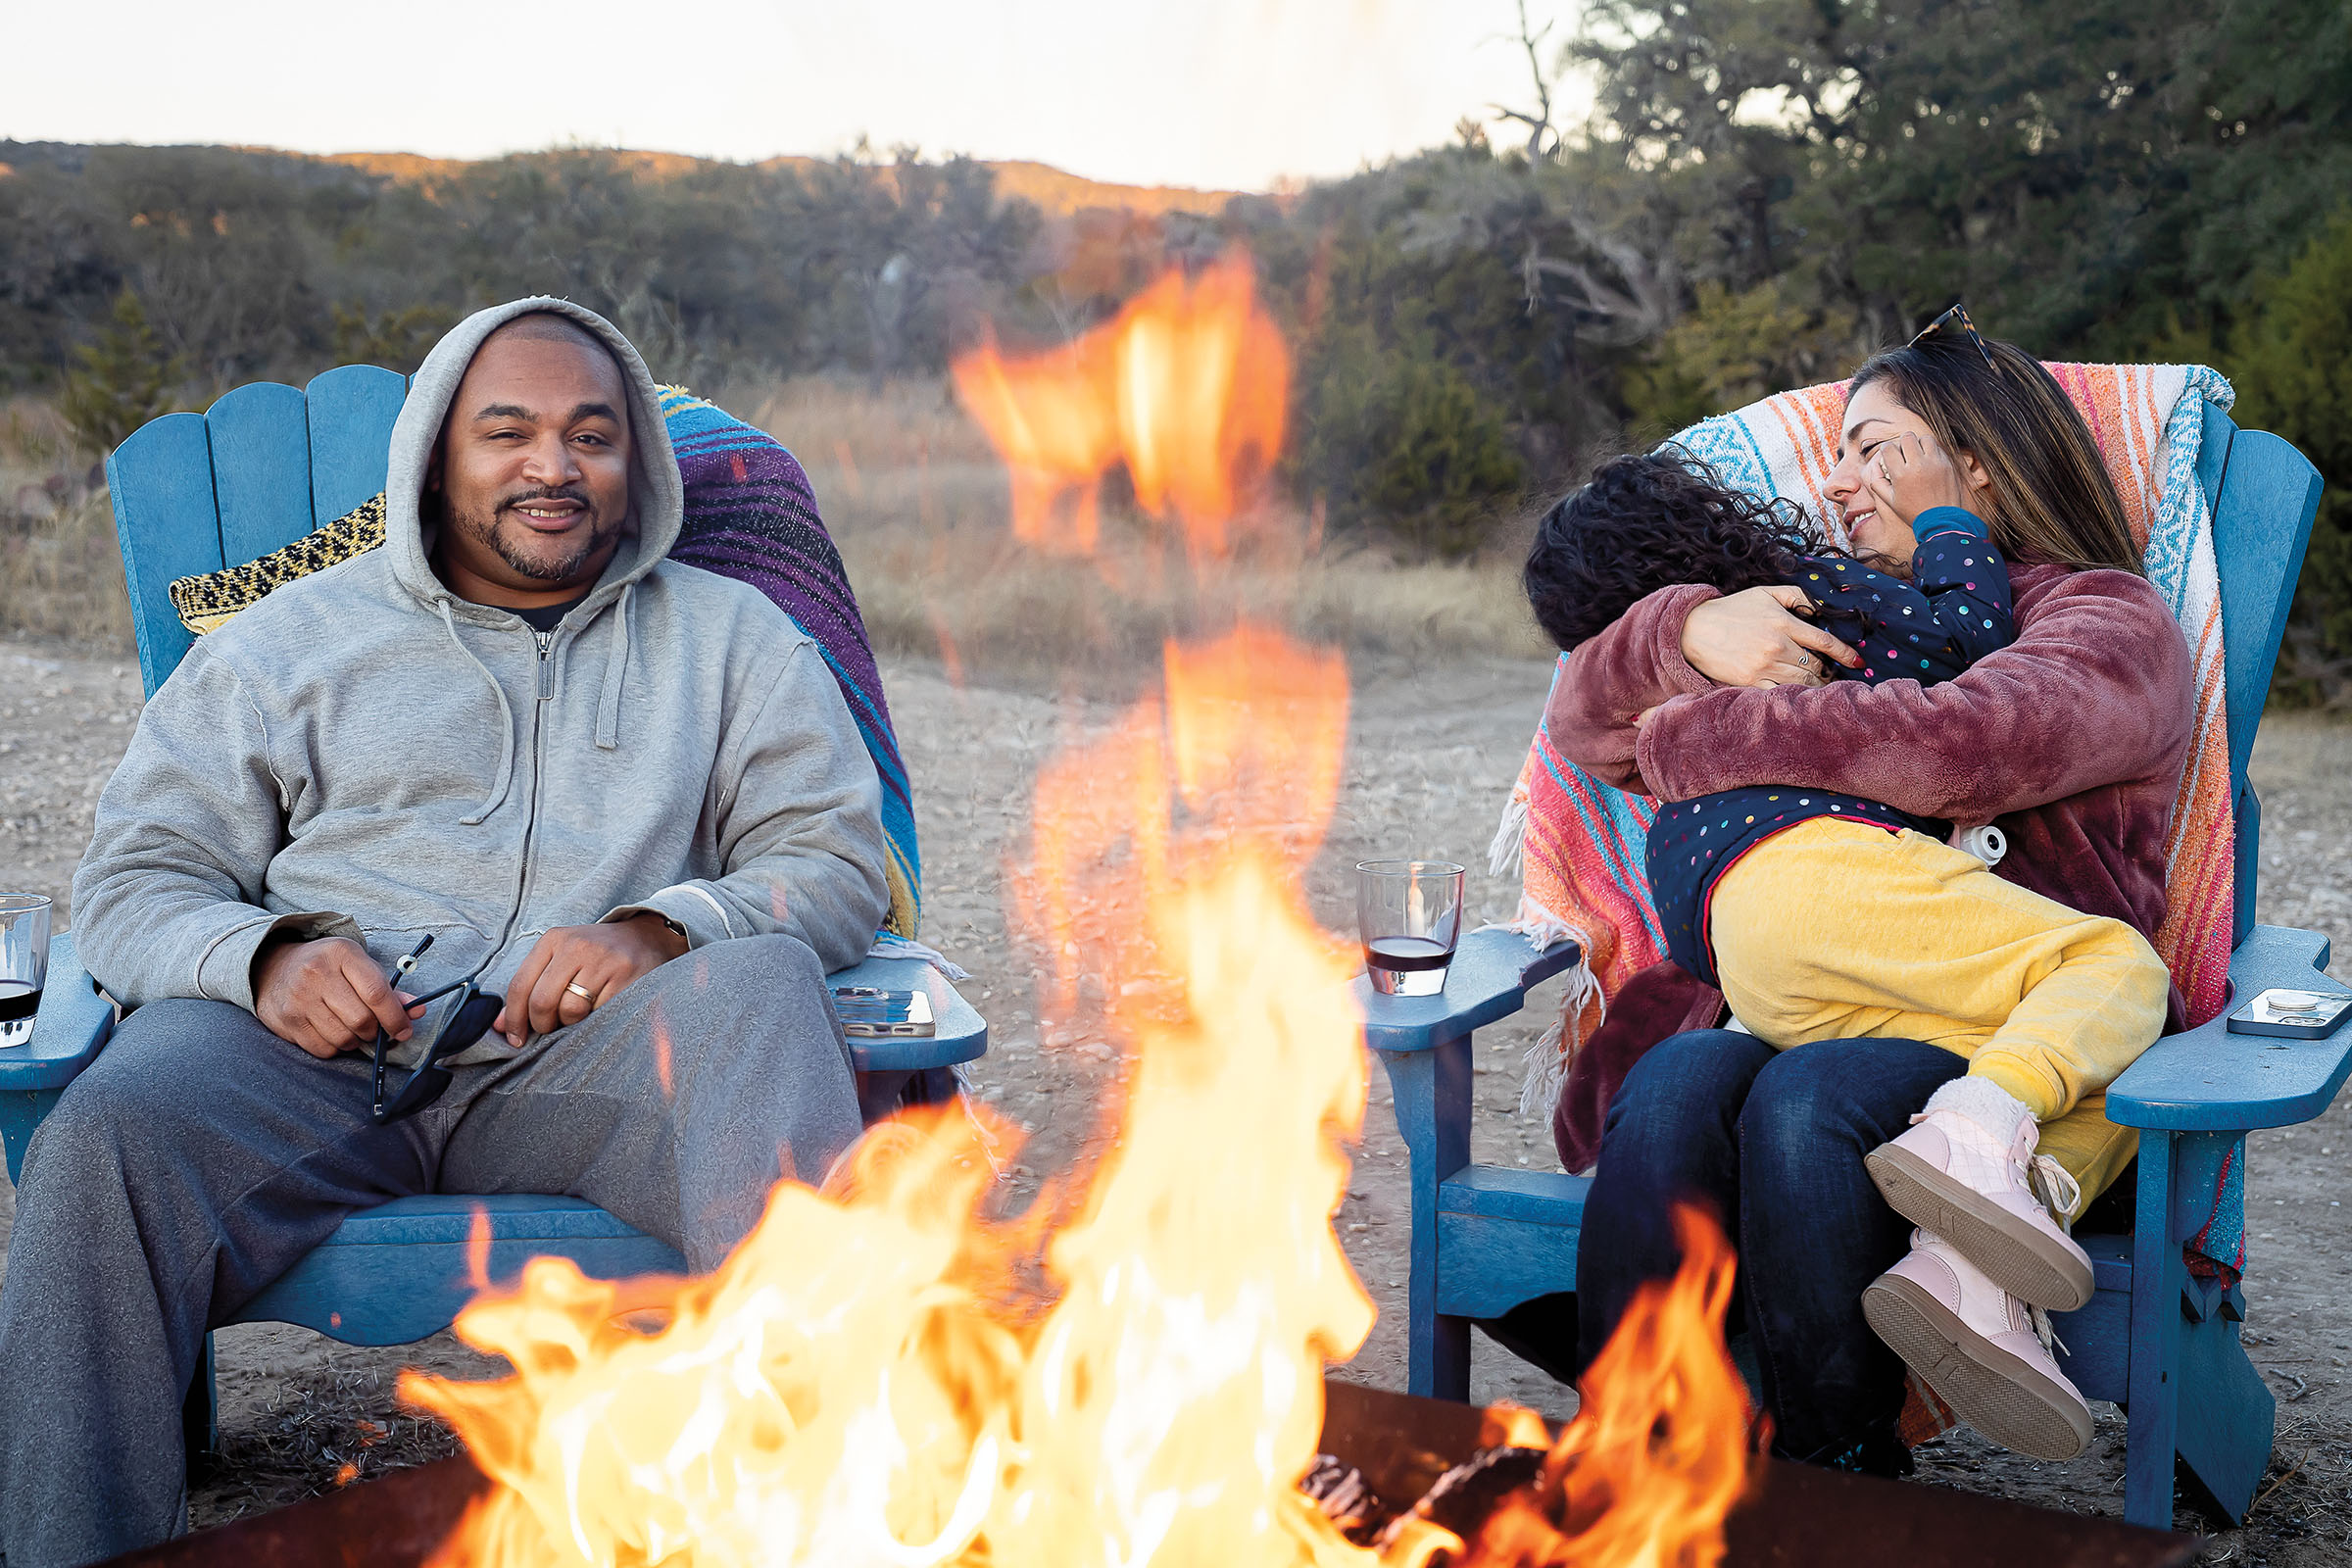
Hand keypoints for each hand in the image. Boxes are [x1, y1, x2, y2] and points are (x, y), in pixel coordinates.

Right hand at [254, 936, 422, 1060]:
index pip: (377, 992)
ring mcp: (298, 998)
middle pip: (361, 1020)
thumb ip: (387, 988)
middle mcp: (317, 974)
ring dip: (356, 1041)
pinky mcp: (286, 1020)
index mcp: (342, 954)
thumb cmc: (326, 966)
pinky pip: (322, 1049)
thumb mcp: (357, 965)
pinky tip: (333, 1033)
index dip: (396, 1017)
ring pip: (343, 1038)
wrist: (273, 966)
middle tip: (374, 1028)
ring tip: (353, 1029)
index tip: (404, 1030)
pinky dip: (335, 1048)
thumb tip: (416, 1011)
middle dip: (375, 1031)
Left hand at [494, 914, 687, 1047]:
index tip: (515, 1039)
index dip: (514, 1018)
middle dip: (542, 1025)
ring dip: (571, 1023)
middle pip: (542, 1000)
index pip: (520, 984)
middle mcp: (577, 946)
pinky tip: (600, 1011)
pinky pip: (599, 1014)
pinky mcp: (626, 976)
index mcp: (554, 939)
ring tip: (579, 1016)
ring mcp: (603, 960)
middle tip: (550, 1028)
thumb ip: (530, 988)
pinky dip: (595, 1020)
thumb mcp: (560, 959)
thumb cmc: (595, 955)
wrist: (646, 938)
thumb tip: (500, 1027)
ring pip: (570, 1010)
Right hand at [1678, 585, 1859, 688]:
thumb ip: (1796, 595)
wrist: (1695, 629)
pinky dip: (1794, 693)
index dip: (1846, 653)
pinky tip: (1798, 692)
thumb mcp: (1764, 593)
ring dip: (1814, 683)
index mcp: (1783, 623)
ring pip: (1803, 680)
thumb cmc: (1732, 610)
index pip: (1825, 641)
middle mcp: (1777, 645)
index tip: (1858, 661)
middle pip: (1816, 665)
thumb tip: (1820, 607)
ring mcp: (1764, 666)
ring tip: (1817, 683)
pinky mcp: (1751, 681)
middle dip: (1827, 671)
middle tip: (1830, 673)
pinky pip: (1782, 692)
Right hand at [1857, 429, 1970, 531]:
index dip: (1886, 449)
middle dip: (1902, 442)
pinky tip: (1928, 461)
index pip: (1888, 448)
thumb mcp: (1890, 501)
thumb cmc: (1913, 511)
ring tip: (1918, 454)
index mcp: (1901, 475)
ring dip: (1919, 443)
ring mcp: (1935, 463)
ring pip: (1925, 438)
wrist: (1941, 520)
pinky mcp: (1947, 464)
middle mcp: (1918, 465)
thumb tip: (1874, 467)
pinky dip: (1931, 451)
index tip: (1888, 454)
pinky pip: (1938, 448)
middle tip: (1903, 452)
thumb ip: (1877, 483)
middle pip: (1907, 437)